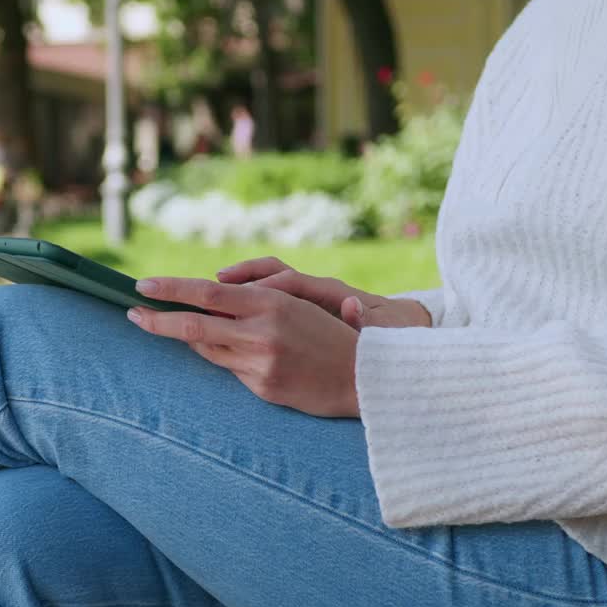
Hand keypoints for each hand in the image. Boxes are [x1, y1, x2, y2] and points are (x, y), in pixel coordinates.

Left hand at [127, 277, 360, 417]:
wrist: (365, 376)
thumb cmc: (329, 332)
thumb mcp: (295, 304)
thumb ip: (253, 300)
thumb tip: (208, 294)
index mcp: (270, 303)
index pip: (206, 294)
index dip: (170, 289)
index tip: (142, 286)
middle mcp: (261, 333)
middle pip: (193, 324)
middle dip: (157, 319)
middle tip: (132, 313)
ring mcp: (260, 364)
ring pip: (207, 348)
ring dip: (187, 338)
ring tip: (169, 326)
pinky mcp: (262, 388)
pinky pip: (230, 370)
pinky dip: (222, 357)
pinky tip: (226, 351)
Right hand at [217, 257, 431, 329]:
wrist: (398, 328)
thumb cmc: (387, 333)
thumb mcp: (379, 331)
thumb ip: (363, 321)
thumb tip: (353, 306)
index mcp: (332, 293)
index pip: (294, 282)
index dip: (268, 284)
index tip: (243, 292)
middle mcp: (315, 290)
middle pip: (274, 272)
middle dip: (244, 276)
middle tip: (213, 283)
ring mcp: (305, 296)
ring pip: (267, 280)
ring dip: (239, 283)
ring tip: (208, 290)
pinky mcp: (299, 305)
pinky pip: (268, 292)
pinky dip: (247, 293)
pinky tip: (224, 304)